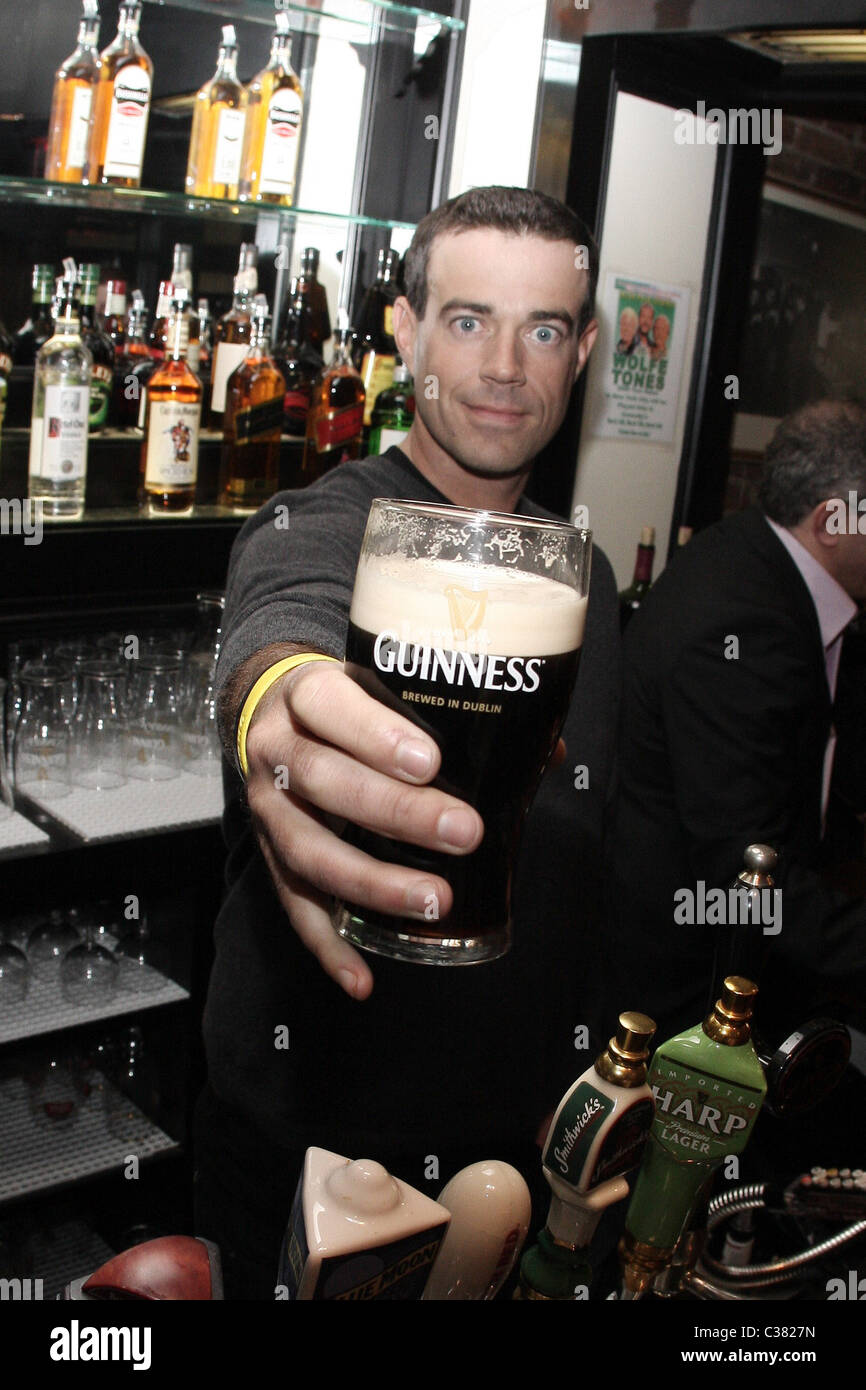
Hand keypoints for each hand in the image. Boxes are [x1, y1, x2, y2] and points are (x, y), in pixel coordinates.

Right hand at [243, 660, 483, 999]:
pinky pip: (295, 906)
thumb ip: (454, 714)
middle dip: (395, 811)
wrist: (271, 714)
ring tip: (434, 899)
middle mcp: (275, 751)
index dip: (375, 734)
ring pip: (308, 849)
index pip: (329, 705)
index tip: (431, 761)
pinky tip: (362, 978)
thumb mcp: (382, 688)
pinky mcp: (270, 855)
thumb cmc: (348, 705)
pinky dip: (328, 945)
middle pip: (323, 780)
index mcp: (305, 694)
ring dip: (372, 881)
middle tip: (464, 832)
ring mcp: (267, 809)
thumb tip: (547, 750)